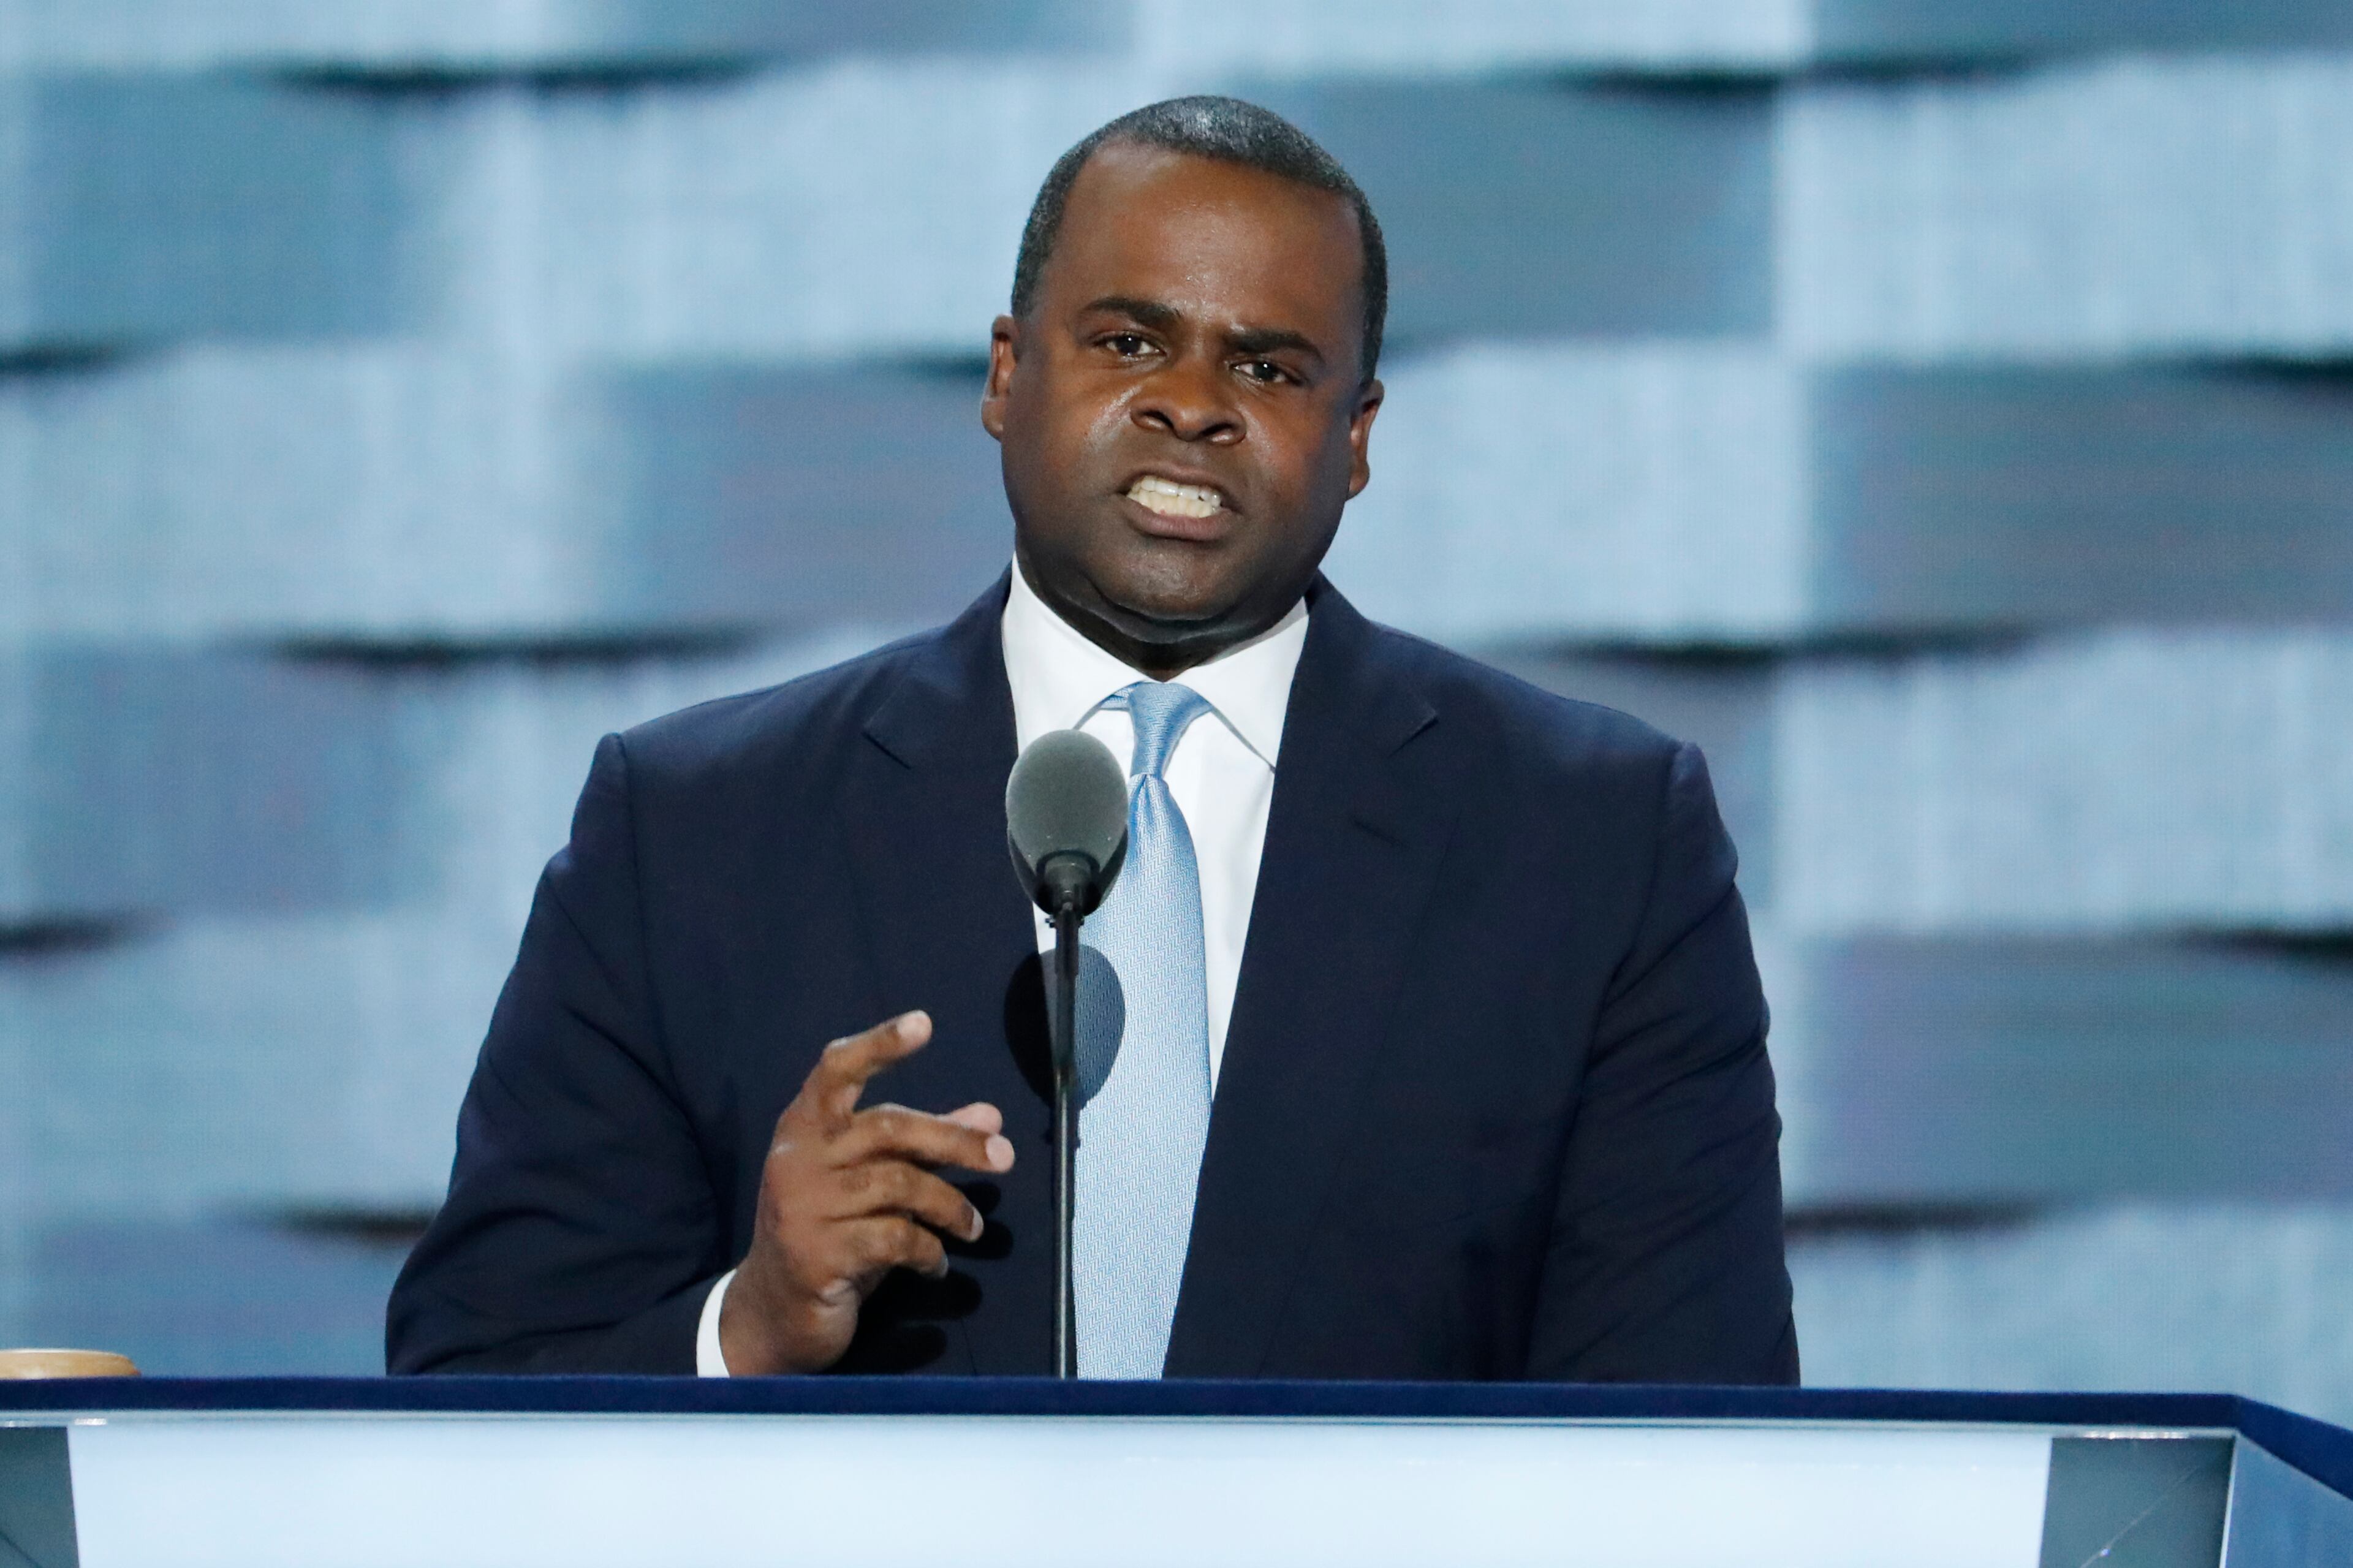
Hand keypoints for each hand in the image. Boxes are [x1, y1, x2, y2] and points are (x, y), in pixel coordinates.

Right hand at [719, 1011, 1013, 1374]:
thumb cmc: (828, 1230)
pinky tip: (938, 1265)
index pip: (835, 1070)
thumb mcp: (870, 1181)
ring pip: (900, 1186)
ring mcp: (804, 1206)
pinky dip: (929, 1251)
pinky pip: (895, 1239)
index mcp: (804, 1126)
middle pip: (890, 1127)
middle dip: (954, 1141)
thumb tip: (991, 1119)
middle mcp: (798, 1157)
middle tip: (1005, 1158)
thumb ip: (923, 1146)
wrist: (772, 1311)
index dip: (879, 1045)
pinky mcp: (817, 1255)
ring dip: (951, 1207)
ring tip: (972, 1228)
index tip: (923, 1024)